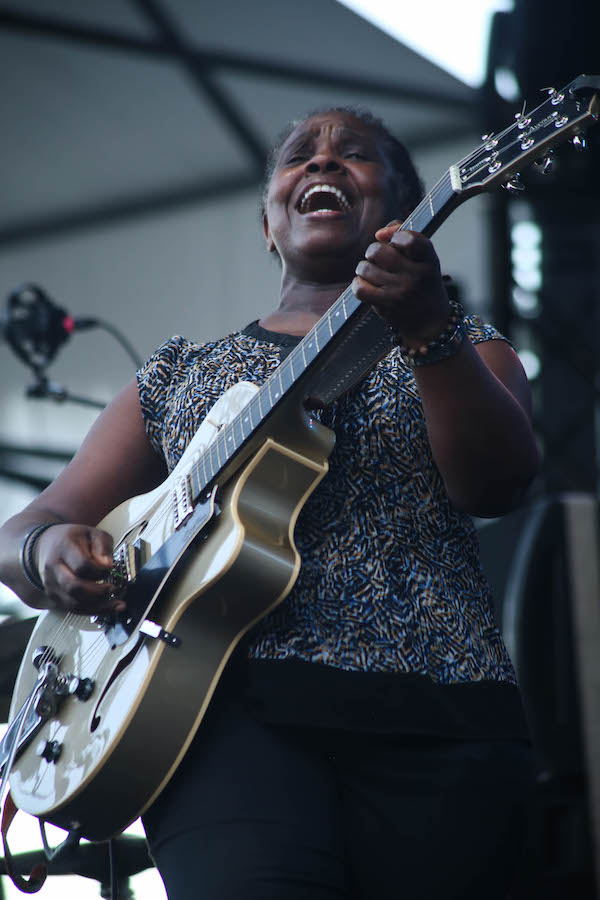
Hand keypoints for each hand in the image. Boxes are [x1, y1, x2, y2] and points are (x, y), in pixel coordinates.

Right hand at [35, 524, 124, 613]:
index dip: (99, 570)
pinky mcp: (55, 597)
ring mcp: (52, 585)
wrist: (47, 546)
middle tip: (114, 589)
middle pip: (74, 587)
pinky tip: (108, 608)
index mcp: (64, 548)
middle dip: (98, 592)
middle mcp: (54, 568)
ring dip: (99, 606)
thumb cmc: (73, 540)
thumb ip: (103, 547)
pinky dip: (93, 611)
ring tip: (118, 604)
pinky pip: (74, 610)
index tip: (110, 568)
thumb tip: (107, 565)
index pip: (82, 565)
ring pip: (74, 603)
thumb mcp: (92, 533)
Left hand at [352, 223, 449, 346]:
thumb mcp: (423, 256)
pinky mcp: (386, 306)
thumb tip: (379, 233)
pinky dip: (358, 283)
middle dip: (373, 251)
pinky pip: (360, 288)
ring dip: (364, 268)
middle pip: (378, 251)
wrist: (429, 319)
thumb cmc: (423, 281)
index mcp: (428, 260)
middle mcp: (416, 276)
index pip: (408, 239)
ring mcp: (400, 292)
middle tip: (378, 258)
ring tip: (372, 272)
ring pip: (365, 268)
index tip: (396, 242)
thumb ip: (404, 233)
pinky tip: (366, 283)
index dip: (396, 236)